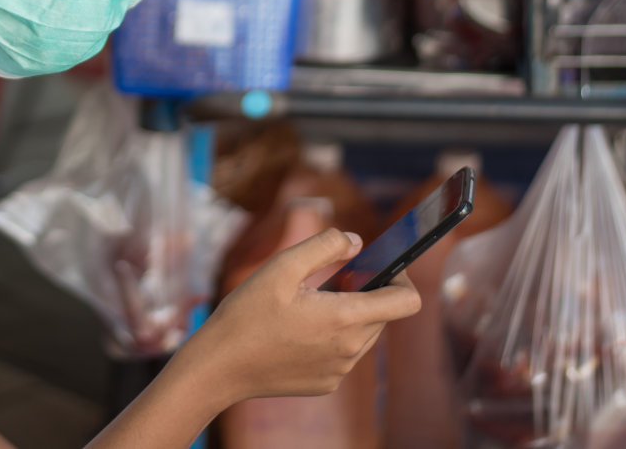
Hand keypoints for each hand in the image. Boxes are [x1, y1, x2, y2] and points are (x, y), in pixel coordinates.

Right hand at [187, 228, 421, 405]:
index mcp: (345, 319)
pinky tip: (299, 330)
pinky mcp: (326, 384)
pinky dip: (333, 337)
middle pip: (383, 315)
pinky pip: (344, 355)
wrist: (219, 366)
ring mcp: (339, 371)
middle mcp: (350, 350)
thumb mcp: (281, 266)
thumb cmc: (247, 313)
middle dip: (368, 292)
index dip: (401, 278)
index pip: (407, 302)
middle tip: (333, 279)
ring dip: (350, 315)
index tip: (383, 266)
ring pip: (365, 335)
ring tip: (313, 303)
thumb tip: (356, 241)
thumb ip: (325, 245)